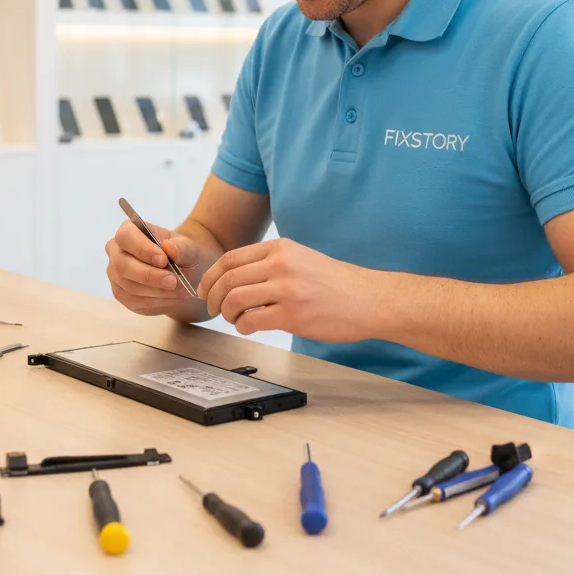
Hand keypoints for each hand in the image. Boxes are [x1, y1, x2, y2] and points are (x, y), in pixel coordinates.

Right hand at [105, 220, 202, 316]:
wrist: (183, 276)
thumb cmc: (182, 256)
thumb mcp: (190, 249)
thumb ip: (182, 248)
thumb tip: (169, 247)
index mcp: (129, 230)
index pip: (126, 236)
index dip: (142, 249)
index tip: (163, 260)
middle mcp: (116, 251)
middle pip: (123, 265)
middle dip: (149, 275)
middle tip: (173, 281)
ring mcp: (115, 273)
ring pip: (129, 285)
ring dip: (156, 291)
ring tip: (178, 291)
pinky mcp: (120, 293)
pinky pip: (133, 300)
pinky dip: (155, 301)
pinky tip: (170, 297)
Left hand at [197, 238, 376, 339]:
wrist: (368, 299)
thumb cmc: (335, 283)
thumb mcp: (301, 258)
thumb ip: (270, 263)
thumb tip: (235, 277)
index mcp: (280, 247)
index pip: (231, 259)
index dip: (211, 277)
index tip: (205, 289)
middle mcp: (281, 264)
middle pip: (228, 279)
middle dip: (213, 297)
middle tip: (214, 308)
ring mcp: (286, 289)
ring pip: (235, 300)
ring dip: (227, 314)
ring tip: (234, 319)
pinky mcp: (292, 314)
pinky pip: (251, 321)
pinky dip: (243, 327)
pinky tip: (250, 327)